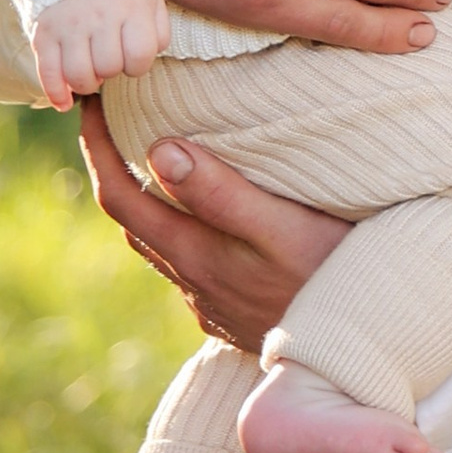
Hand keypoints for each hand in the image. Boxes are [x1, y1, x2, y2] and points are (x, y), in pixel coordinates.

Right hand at [31, 0, 167, 111]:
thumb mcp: (150, 0)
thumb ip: (159, 31)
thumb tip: (145, 62)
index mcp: (131, 6)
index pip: (139, 57)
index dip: (137, 65)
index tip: (131, 56)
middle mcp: (99, 15)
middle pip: (108, 68)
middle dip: (111, 71)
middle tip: (107, 57)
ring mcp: (69, 24)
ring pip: (79, 77)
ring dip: (87, 83)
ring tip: (90, 71)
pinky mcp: (43, 33)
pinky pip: (49, 74)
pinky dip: (56, 94)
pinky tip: (64, 103)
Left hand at [78, 99, 347, 352]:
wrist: (361, 352)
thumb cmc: (335, 277)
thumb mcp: (283, 228)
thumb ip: (221, 193)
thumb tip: (159, 151)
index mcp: (195, 254)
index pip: (120, 197)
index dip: (97, 147)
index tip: (90, 100)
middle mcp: (193, 280)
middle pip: (131, 220)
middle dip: (113, 164)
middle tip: (113, 113)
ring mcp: (212, 301)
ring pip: (159, 243)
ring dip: (145, 198)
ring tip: (151, 153)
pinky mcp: (232, 313)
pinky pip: (188, 264)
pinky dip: (179, 226)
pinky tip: (201, 213)